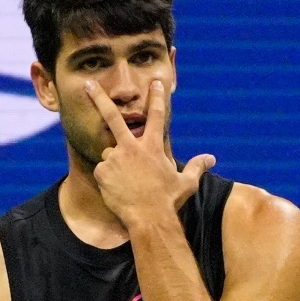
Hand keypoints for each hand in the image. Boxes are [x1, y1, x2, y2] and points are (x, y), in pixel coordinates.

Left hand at [85, 79, 214, 228]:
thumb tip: (210, 159)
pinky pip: (103, 171)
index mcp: (153, 146)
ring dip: (116, 163)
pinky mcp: (102, 171)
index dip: (156, 97)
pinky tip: (118, 189)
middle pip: (113, 116)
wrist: (148, 218)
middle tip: (89, 84)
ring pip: (110, 154)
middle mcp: (131, 147)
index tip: (155, 82)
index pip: (157, 116)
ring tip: (127, 183)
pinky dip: (108, 178)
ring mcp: (115, 158)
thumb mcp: (186, 183)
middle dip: (99, 98)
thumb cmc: (168, 201)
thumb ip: (196, 167)